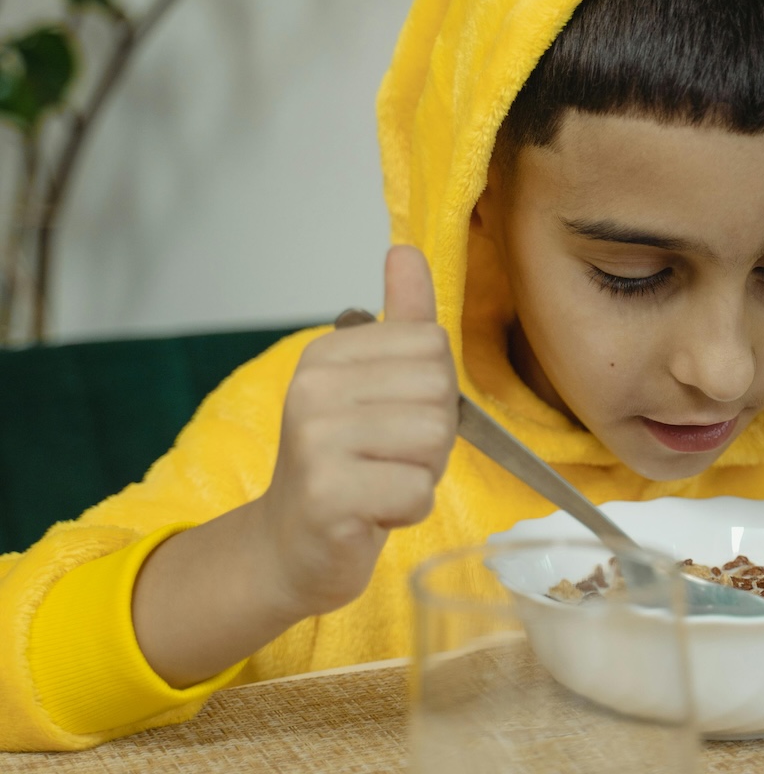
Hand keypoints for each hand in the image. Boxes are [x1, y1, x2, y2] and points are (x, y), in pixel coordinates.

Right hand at [257, 245, 457, 618]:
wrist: (291, 545)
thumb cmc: (344, 466)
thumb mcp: (372, 385)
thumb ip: (399, 319)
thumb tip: (405, 250)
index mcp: (328, 353)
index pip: (434, 347)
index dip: (434, 395)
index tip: (394, 422)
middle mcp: (314, 387)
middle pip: (440, 393)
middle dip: (433, 438)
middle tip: (388, 459)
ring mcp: (316, 439)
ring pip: (434, 441)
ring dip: (422, 475)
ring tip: (380, 483)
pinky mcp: (327, 494)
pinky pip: (416, 492)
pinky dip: (407, 511)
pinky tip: (372, 512)